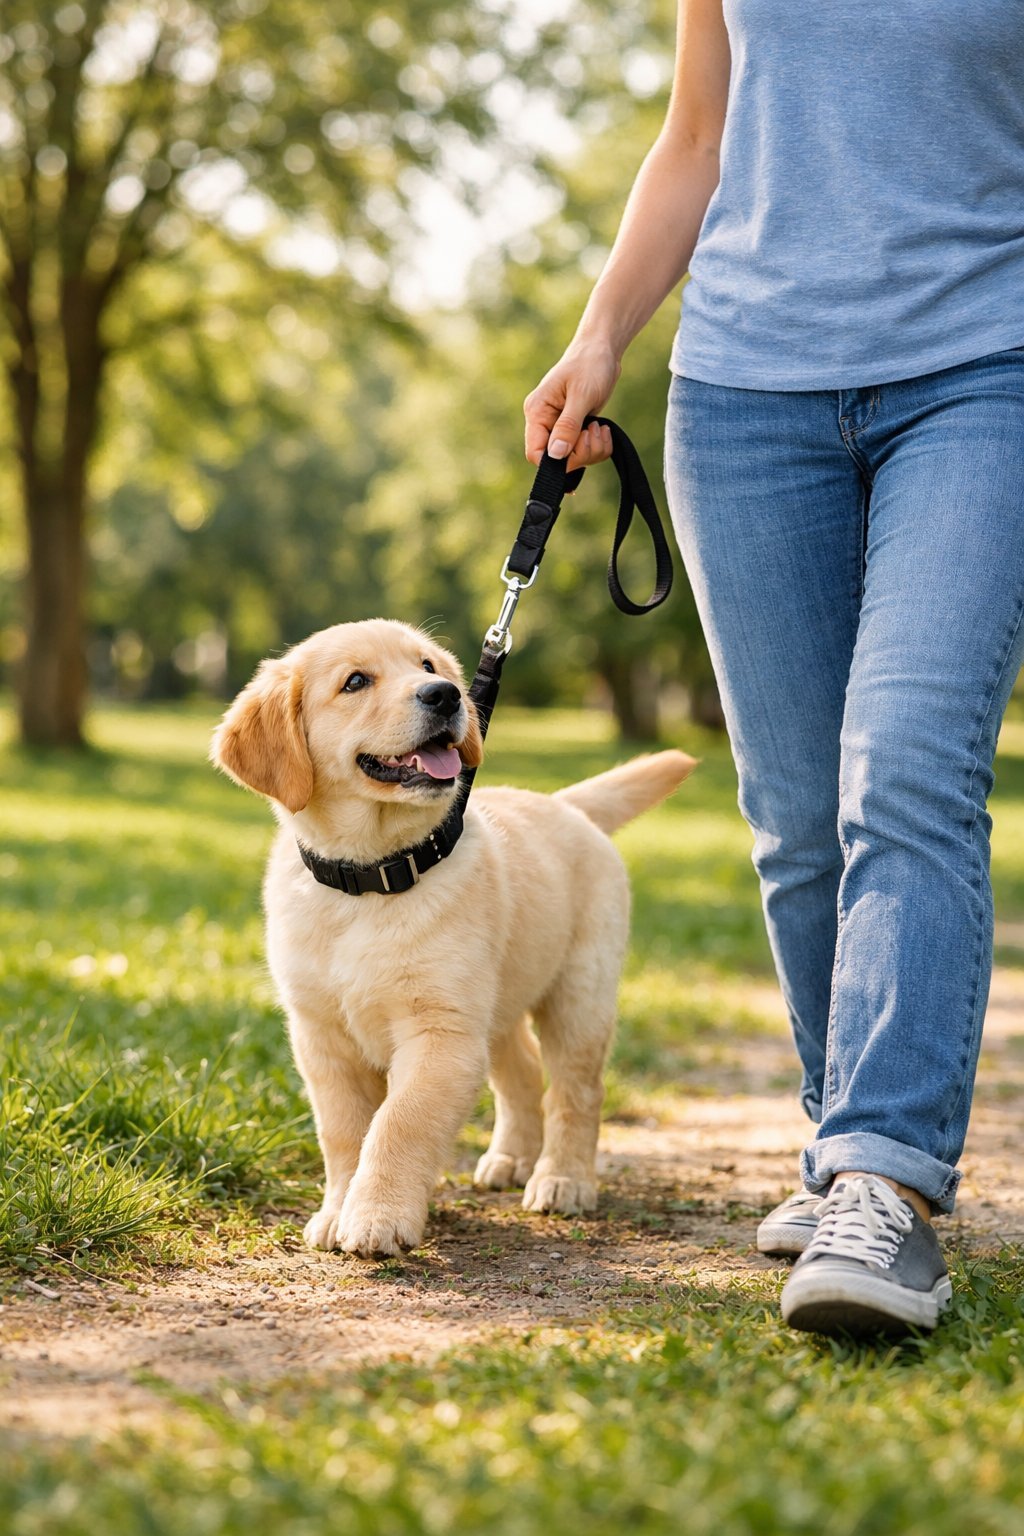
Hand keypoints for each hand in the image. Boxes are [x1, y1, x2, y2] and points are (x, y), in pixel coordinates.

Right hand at [523, 340, 620, 470]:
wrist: (601, 350)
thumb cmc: (589, 365)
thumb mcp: (581, 395)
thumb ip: (568, 426)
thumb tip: (556, 455)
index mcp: (537, 412)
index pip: (536, 453)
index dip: (556, 460)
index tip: (578, 446)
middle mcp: (545, 422)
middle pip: (556, 459)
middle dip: (581, 452)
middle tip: (594, 431)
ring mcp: (560, 426)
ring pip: (572, 458)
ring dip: (592, 449)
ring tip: (600, 427)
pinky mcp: (575, 428)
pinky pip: (584, 451)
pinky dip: (598, 446)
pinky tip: (603, 428)